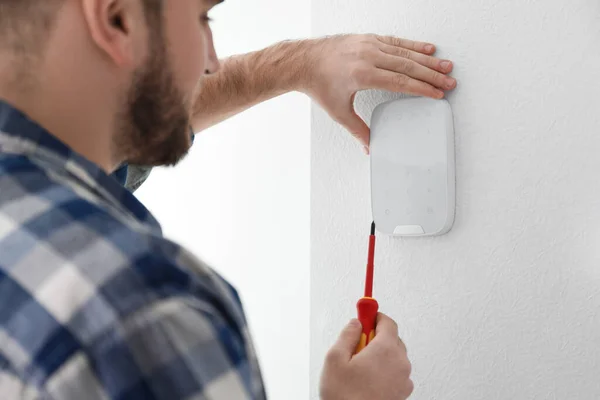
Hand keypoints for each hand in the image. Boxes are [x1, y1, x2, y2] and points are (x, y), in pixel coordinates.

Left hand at [302, 34, 456, 152]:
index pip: (401, 82)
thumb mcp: (338, 111)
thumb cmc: (319, 84)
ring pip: (405, 52)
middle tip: (450, 81)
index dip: (422, 88)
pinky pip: (395, 41)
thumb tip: (369, 147)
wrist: (304, 61)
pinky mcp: (368, 38)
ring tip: (446, 65)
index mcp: (363, 75)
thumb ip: (358, 130)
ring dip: (428, 59)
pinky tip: (428, 48)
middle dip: (432, 75)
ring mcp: (369, 44)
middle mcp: (368, 56)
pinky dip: (413, 45)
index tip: (437, 93)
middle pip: (408, 66)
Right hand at [320, 313, 412, 399]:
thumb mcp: (335, 358)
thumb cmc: (345, 397)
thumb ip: (347, 335)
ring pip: (394, 355)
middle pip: (392, 337)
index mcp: (385, 349)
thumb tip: (355, 324)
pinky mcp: (402, 392)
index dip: (374, 315)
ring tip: (359, 367)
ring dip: (380, 355)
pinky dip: (385, 370)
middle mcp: (399, 362)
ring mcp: (403, 379)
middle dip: (375, 336)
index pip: (387, 321)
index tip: (365, 312)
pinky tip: (367, 379)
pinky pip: (396, 372)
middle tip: (357, 344)